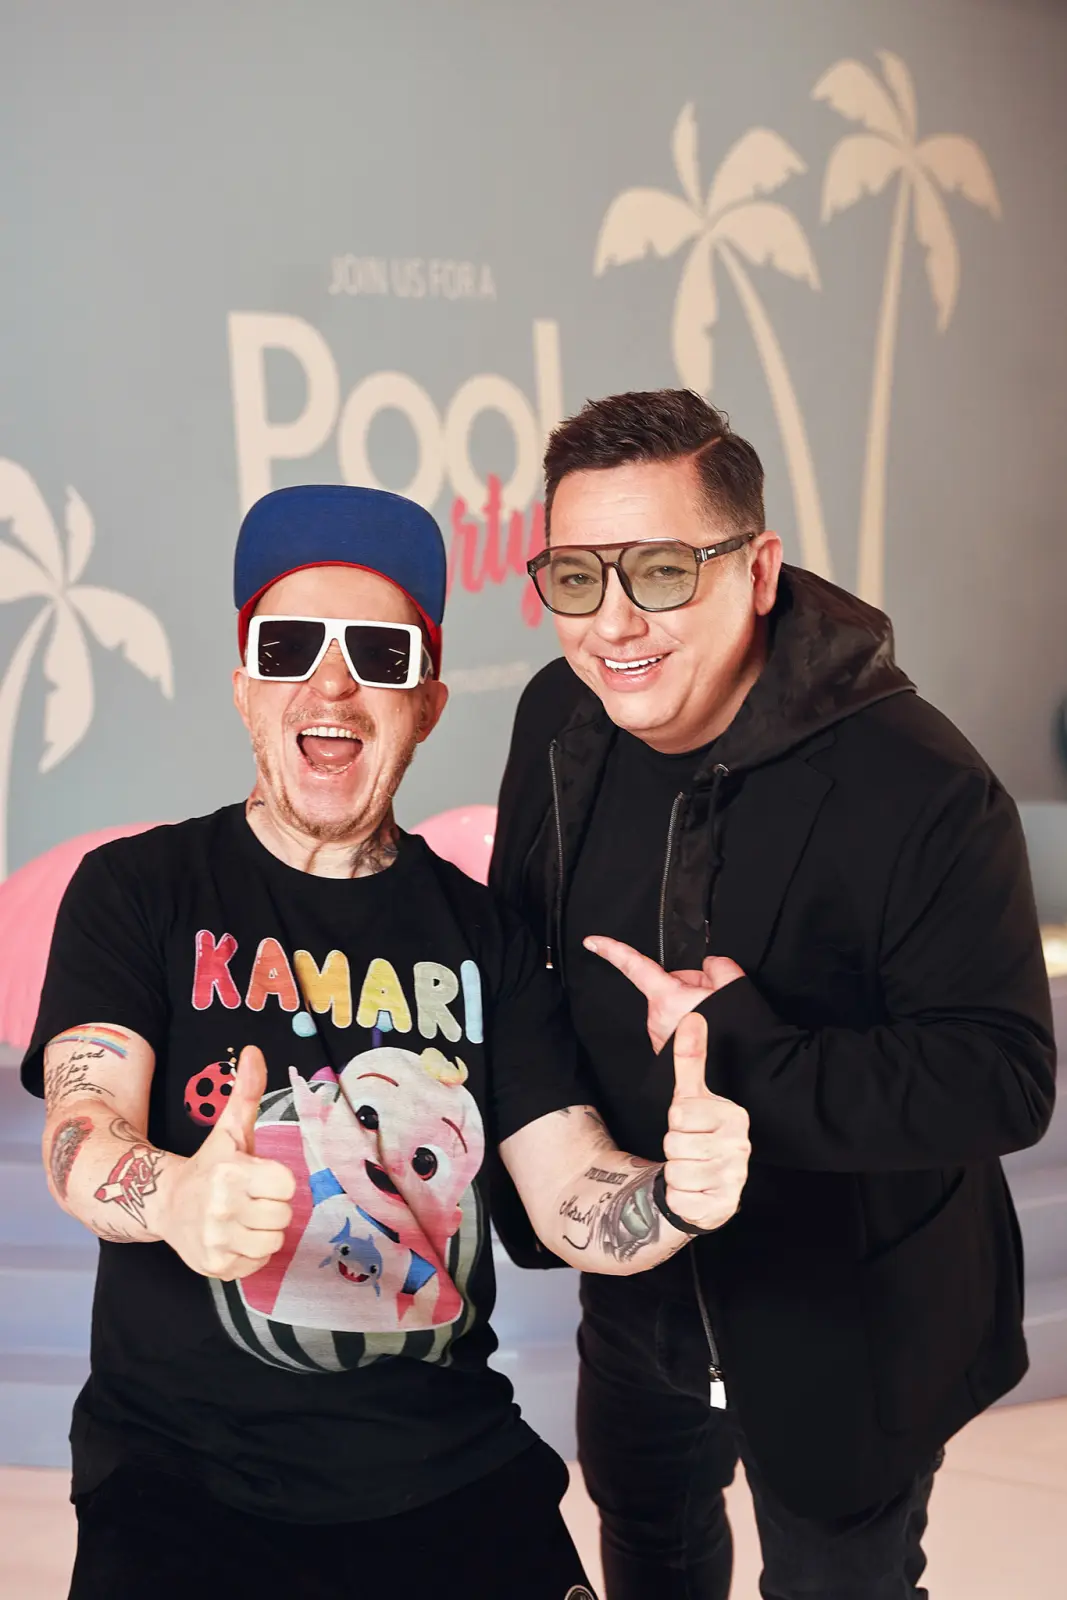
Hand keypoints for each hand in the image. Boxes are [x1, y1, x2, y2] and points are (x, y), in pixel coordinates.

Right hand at [157, 1046, 295, 1280]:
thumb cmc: (210, 1165)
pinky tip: (233, 1237)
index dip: (276, 1180)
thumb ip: (245, 1092)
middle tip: (249, 1199)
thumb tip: (254, 1050)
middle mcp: (223, 1208)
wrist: (165, 1204)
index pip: (287, 1185)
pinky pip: (258, 1264)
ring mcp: (217, 1240)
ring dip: (263, 1231)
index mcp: (232, 1172)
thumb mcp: (229, 1129)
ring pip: (273, 1242)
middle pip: (283, 1216)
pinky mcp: (215, 1268)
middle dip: (271, 1207)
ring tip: (243, 1218)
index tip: (257, 1177)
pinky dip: (251, 1254)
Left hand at [584, 935, 744, 1053]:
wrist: (729, 1080)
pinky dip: (692, 1022)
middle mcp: (657, 1018)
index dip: (611, 950)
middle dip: (692, 985)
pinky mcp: (666, 1049)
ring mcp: (660, 1036)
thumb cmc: (730, 1042)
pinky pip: (678, 1023)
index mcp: (667, 998)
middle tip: (716, 997)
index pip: (634, 966)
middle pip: (670, 985)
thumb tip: (711, 965)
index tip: (592, 942)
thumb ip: (719, 966)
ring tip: (717, 1018)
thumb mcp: (734, 990)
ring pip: (676, 1005)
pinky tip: (711, 1032)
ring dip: (694, 1006)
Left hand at [662, 1012, 749, 1231]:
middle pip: (674, 1143)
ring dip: (675, 1172)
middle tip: (690, 1149)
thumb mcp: (690, 1096)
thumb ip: (690, 1058)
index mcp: (735, 1116)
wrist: (708, 1185)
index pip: (679, 1114)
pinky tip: (694, 1189)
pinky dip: (680, 1196)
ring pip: (676, 1171)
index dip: (675, 1122)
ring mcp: (735, 1178)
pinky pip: (680, 1198)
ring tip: (692, 1168)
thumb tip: (692, 1017)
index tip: (690, 1126)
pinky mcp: (723, 1206)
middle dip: (673, 1148)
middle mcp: (740, 1147)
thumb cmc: (698, 1134)